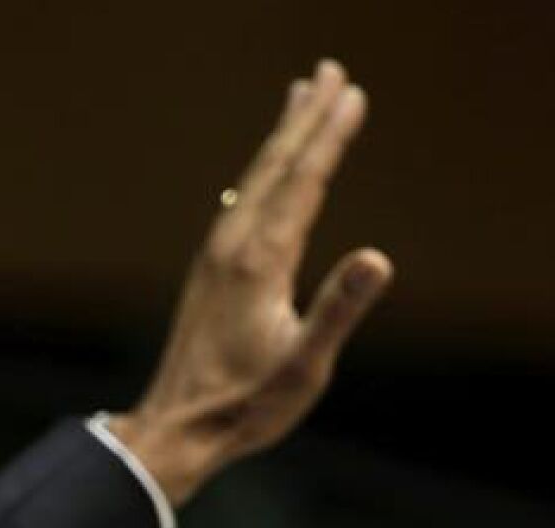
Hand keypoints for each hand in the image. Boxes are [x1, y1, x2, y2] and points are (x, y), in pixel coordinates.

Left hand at [111, 59, 392, 505]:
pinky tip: (264, 177)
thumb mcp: (305, 367)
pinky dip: (261, 174)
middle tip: (329, 70)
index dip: (329, 136)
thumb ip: (339, 310)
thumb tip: (378, 258)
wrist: (176, 431)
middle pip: (275, 167)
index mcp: (260, 262)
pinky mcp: (208, 274)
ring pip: (254, 181)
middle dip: (304, 117)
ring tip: (298, 98)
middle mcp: (232, 248)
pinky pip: (240, 204)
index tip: (353, 93)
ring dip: (281, 138)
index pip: (303, 182)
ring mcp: (215, 259)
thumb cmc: (245, 407)